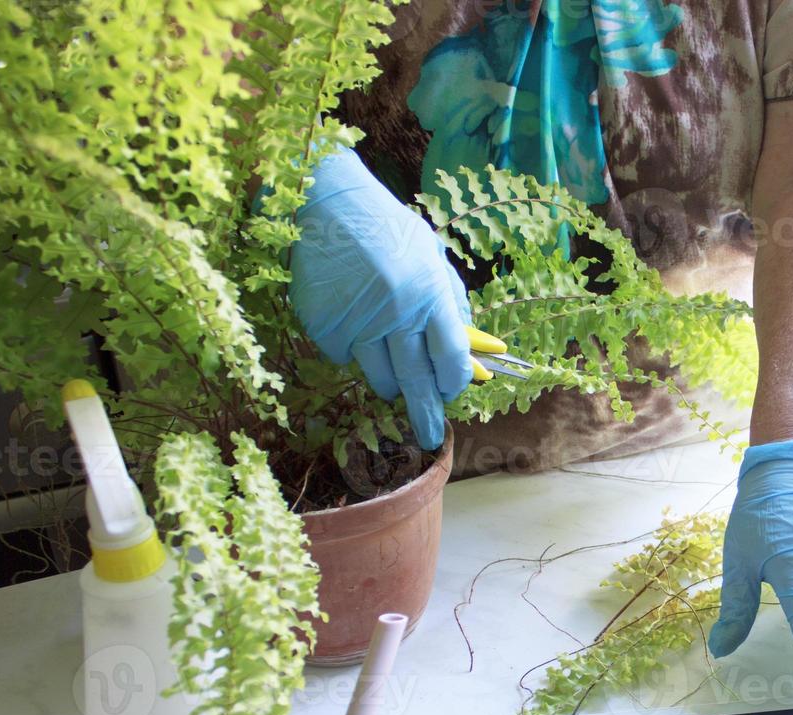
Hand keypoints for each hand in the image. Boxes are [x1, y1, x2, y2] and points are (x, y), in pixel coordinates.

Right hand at [290, 148, 471, 449]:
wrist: (326, 201)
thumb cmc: (386, 230)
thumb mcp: (430, 257)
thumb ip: (449, 304)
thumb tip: (468, 352)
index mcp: (429, 291)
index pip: (450, 357)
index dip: (453, 382)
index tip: (451, 393)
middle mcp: (396, 310)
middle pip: (415, 380)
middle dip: (425, 413)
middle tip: (430, 435)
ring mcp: (357, 320)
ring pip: (379, 377)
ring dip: (389, 380)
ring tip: (387, 355)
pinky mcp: (323, 324)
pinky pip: (344, 357)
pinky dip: (351, 350)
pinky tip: (350, 318)